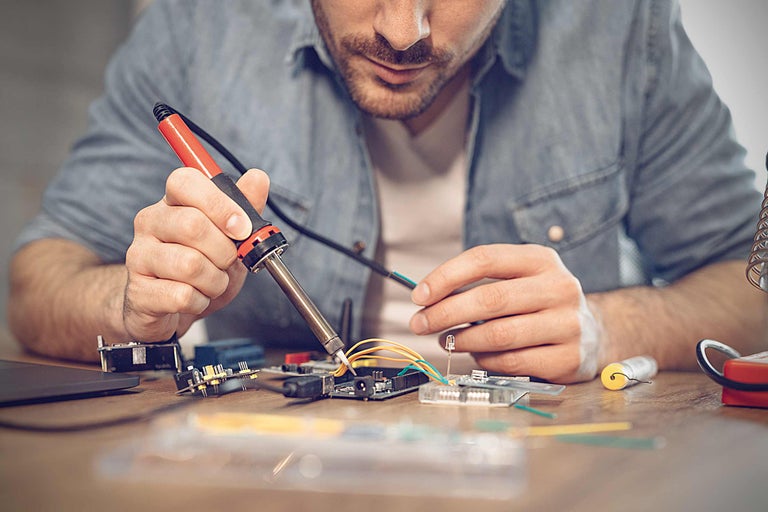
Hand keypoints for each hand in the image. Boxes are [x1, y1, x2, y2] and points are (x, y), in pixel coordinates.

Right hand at [122, 167, 268, 340]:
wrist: (173, 309)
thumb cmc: (204, 267)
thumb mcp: (231, 238)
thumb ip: (245, 208)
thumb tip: (258, 178)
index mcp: (173, 203)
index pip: (185, 182)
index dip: (219, 204)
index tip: (242, 227)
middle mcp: (150, 223)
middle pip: (192, 225)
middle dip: (224, 251)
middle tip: (227, 263)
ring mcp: (139, 256)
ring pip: (190, 265)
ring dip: (215, 281)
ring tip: (212, 283)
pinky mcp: (138, 292)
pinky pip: (181, 296)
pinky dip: (200, 302)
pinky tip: (195, 299)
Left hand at [409, 244, 602, 382]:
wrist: (595, 332)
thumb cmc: (540, 303)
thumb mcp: (520, 278)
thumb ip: (480, 282)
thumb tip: (427, 298)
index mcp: (541, 259)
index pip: (485, 259)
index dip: (446, 276)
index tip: (420, 295)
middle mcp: (559, 287)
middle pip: (490, 299)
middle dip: (445, 312)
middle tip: (421, 323)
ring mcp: (567, 324)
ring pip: (499, 334)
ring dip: (462, 340)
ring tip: (446, 341)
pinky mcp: (568, 358)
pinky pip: (512, 362)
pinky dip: (486, 361)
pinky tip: (477, 356)